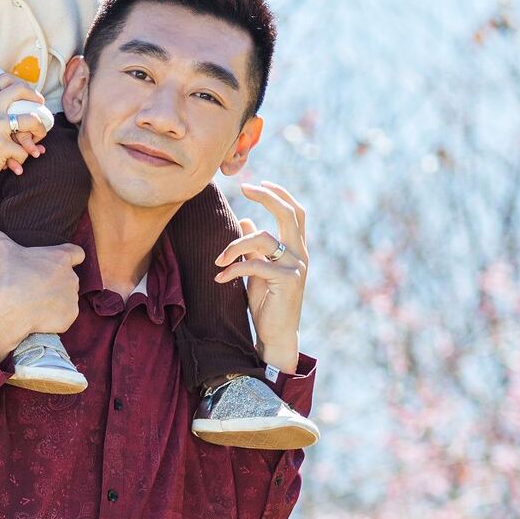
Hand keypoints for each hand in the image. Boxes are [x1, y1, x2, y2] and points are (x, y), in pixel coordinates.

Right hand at [0, 78, 49, 214]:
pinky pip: (24, 150)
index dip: (20, 84)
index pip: (2, 79)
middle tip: (41, 107)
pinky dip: (22, 159)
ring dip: (39, 130)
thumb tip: (19, 107)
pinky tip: (14, 165)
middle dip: (36, 97)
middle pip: (20, 90)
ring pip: (31, 119)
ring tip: (38, 139)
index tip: (28, 94)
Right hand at [0, 230, 82, 362]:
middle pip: (68, 277)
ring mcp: (72, 298)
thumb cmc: (9, 277)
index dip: (71, 257)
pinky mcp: (69, 317)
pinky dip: (54, 317)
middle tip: (36, 286)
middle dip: (56, 281)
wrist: (10, 311)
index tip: (59, 262)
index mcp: (60, 258)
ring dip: (55, 299)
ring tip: (35, 303)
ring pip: (67, 297)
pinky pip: (64, 315)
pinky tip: (38, 316)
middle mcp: (71, 277)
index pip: (77, 253)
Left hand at [214, 182, 307, 372]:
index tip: (256, 184)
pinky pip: (255, 265)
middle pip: (289, 213)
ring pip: (264, 238)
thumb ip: (254, 247)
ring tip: (218, 259)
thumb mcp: (257, 270)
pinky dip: (234, 268)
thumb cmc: (266, 302)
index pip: (295, 212)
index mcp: (296, 248)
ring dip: (235, 244)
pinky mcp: (288, 280)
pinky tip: (220, 277)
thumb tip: (247, 221)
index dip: (279, 194)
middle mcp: (301, 254)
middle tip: (245, 187)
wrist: (276, 334)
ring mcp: (297, 266)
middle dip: (267, 196)